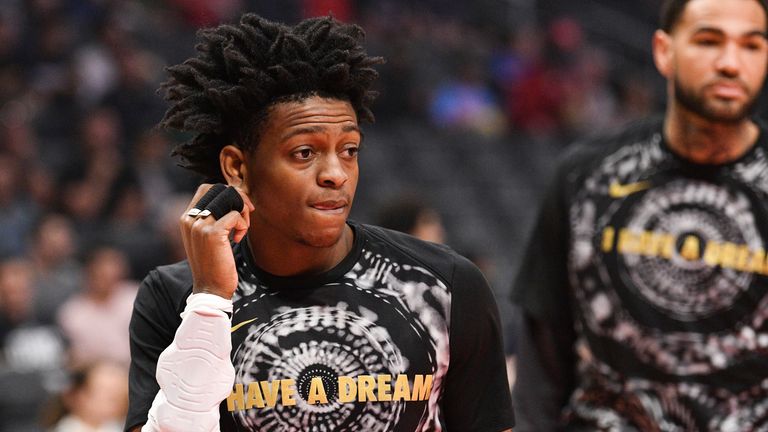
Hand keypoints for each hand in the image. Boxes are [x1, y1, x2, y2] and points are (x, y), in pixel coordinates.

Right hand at [179, 183, 254, 298]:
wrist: (211, 289)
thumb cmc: (214, 263)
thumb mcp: (208, 237)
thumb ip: (214, 216)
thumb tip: (235, 196)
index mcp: (186, 217)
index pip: (207, 187)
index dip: (227, 193)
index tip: (239, 208)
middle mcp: (189, 218)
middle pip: (219, 188)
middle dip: (238, 198)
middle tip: (246, 217)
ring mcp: (199, 225)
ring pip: (228, 197)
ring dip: (242, 210)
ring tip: (242, 228)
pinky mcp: (212, 233)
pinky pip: (235, 215)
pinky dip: (243, 225)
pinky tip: (238, 239)